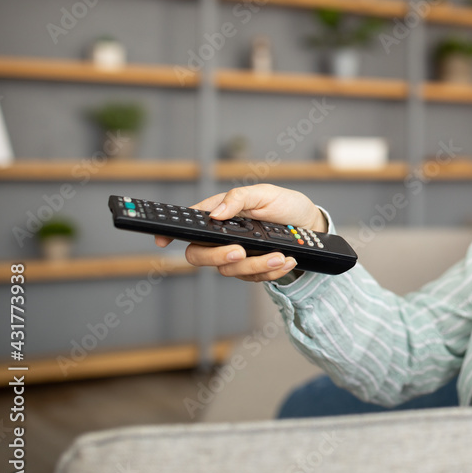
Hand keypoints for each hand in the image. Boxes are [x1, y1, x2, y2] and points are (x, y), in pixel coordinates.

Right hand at [154, 184, 325, 282]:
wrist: (309, 224)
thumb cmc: (284, 205)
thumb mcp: (265, 193)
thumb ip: (239, 198)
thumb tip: (217, 213)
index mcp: (220, 216)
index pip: (190, 225)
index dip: (170, 234)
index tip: (162, 241)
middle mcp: (222, 238)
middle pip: (200, 256)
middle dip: (218, 257)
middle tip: (240, 251)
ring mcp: (236, 256)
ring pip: (230, 270)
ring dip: (257, 266)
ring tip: (280, 256)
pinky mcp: (252, 270)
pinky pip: (254, 279)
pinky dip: (272, 272)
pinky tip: (287, 260)